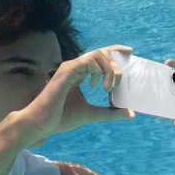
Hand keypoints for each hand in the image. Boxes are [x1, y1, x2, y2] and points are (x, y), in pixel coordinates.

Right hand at [19, 45, 133, 144]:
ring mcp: (71, 68)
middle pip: (103, 53)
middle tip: (115, 86)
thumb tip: (131, 113)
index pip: (101, 55)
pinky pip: (87, 61)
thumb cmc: (62, 118)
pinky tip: (96, 86)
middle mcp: (77, 67)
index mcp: (82, 74)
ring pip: (97, 54)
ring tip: (107, 88)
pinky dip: (98, 71)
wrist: (43, 124)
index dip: (116, 50)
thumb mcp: (92, 115)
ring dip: (109, 69)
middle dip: (116, 67)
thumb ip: (110, 113)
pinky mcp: (66, 71)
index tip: (130, 52)